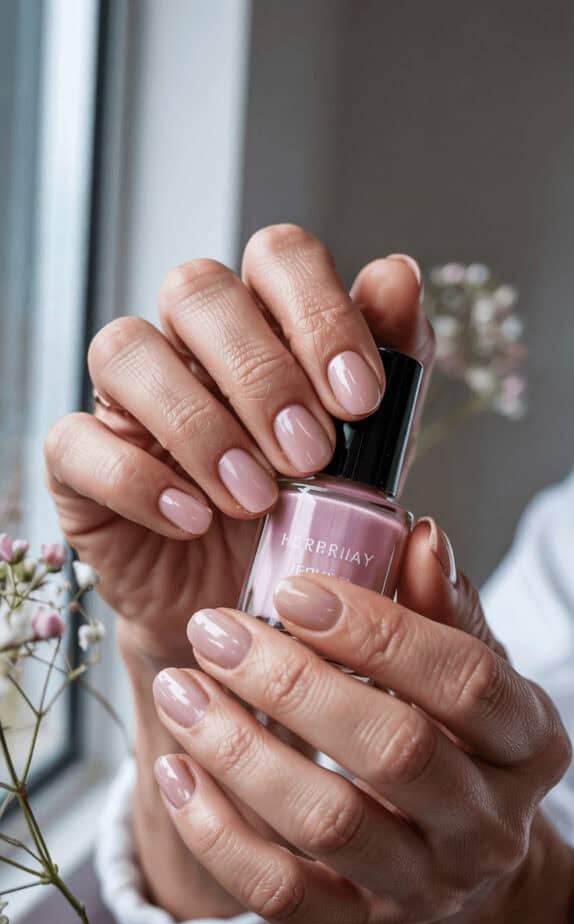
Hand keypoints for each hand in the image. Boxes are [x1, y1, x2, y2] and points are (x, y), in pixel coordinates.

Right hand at [44, 226, 429, 662]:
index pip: (277, 255)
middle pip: (196, 289)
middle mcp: (186, 341)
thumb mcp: (370, 446)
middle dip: (262, 374)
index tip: (359, 398)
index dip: (319, 312)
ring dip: (200, 425)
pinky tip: (192, 521)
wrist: (251, 604)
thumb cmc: (309, 511)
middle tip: (309, 454)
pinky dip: (136, 480)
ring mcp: (124, 397)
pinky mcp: (78, 461)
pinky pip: (74, 440)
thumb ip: (393, 361)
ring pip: (126, 349)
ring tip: (256, 498)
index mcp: (263, 320)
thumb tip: (399, 274)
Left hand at [151, 529, 573, 923]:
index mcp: (526, 743)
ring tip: (180, 688)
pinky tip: (175, 770)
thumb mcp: (470, 676)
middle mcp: (485, 824)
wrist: (466, 873)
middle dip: (292, 683)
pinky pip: (279, 892)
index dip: (377, 631)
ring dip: (239, 749)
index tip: (294, 590)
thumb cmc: (460, 749)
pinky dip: (216, 831)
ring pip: (326, 822)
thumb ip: (443, 611)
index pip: (464, 681)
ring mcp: (424, 887)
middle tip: (218, 632)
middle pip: (392, 750)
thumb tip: (421, 536)